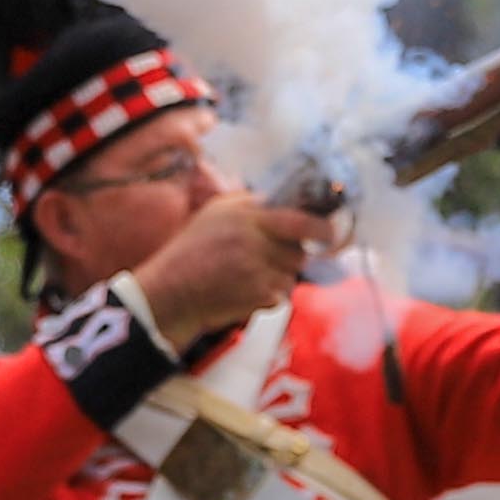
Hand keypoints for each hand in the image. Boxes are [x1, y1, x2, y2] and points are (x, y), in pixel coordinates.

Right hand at [132, 187, 337, 350]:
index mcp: (246, 216)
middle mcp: (255, 239)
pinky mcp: (259, 295)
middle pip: (299, 251)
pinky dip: (267, 297)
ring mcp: (258, 268)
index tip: (329, 233)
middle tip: (265, 261)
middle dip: (289, 258)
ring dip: (277, 279)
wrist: (170, 293)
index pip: (299, 219)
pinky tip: (242, 292)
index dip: (321, 228)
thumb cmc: (190, 252)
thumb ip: (248, 204)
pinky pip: (280, 296)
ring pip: (291, 275)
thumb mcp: (215, 213)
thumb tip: (280, 201)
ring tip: (246, 278)